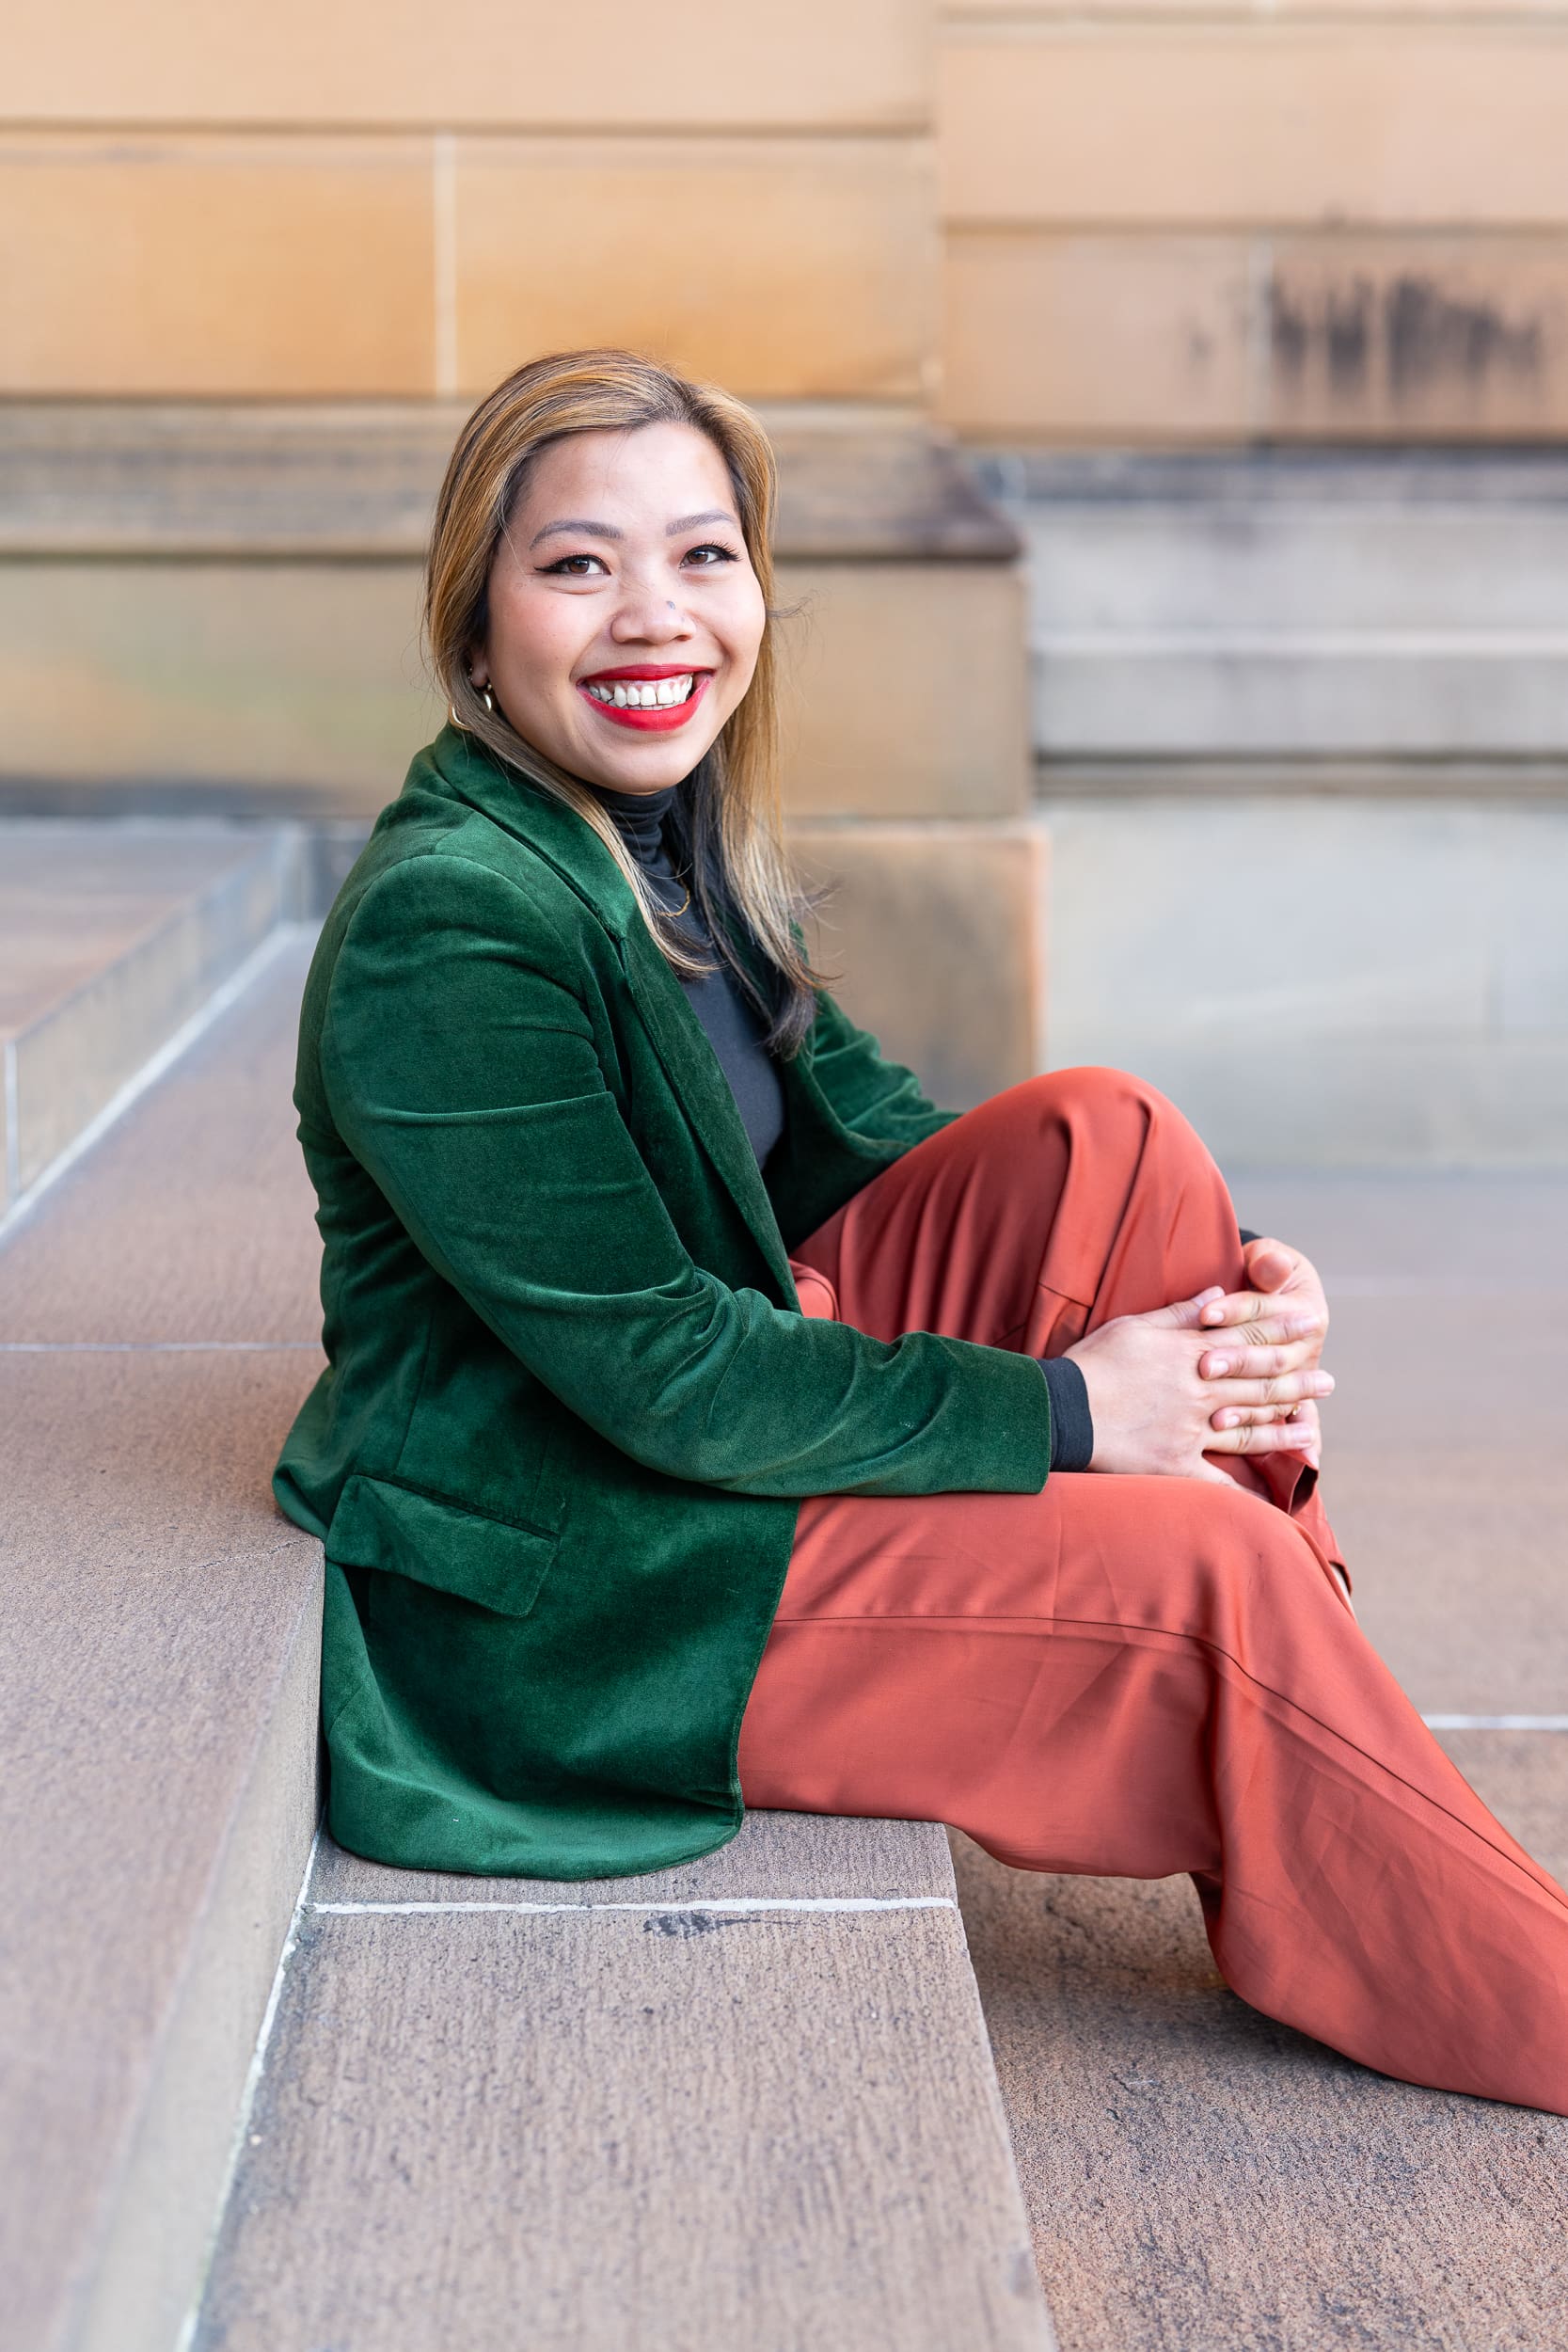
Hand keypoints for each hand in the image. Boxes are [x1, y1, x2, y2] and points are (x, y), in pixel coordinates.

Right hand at [1066, 1287, 1333, 1482]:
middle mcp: (1200, 1390)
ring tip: (1312, 1426)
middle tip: (1329, 1381)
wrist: (1062, 1409)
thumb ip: (1180, 1313)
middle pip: (1259, 1382)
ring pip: (1249, 1426)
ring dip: (1284, 1426)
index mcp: (1191, 1354)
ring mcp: (1191, 1430)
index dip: (1283, 1330)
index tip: (1312, 1324)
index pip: (1248, 1337)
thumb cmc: (1093, 1363)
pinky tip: (1271, 1499)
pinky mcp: (1176, 1464)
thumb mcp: (1135, 1325)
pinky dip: (1245, 1493)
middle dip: (1297, 1379)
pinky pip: (1218, 1484)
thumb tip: (1217, 1293)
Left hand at [1199, 1237, 1329, 1453]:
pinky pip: (1283, 1422)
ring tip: (1219, 1420)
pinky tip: (1267, 1452)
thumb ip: (1270, 1262)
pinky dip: (1276, 1441)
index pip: (1262, 1310)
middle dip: (1237, 1362)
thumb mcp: (1270, 1260)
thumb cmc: (1266, 1273)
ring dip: (1248, 1409)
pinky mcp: (1289, 1399)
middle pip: (1266, 1356)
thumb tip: (1273, 1265)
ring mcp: (1298, 1375)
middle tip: (1204, 1368)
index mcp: (1303, 1309)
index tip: (1205, 1313)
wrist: (1276, 1291)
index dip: (1234, 1310)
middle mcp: (1304, 1346)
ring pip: (1274, 1395)